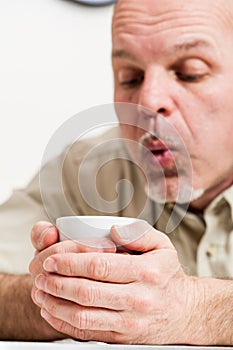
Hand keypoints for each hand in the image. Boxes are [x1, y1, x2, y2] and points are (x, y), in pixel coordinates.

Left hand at [31, 221, 204, 344]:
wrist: (185, 311)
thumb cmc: (168, 274)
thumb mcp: (162, 245)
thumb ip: (138, 233)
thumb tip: (112, 230)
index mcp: (145, 272)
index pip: (100, 266)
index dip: (71, 262)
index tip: (53, 258)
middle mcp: (138, 299)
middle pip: (87, 292)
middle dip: (58, 283)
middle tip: (41, 274)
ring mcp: (130, 322)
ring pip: (84, 316)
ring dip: (56, 304)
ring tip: (40, 292)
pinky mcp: (123, 338)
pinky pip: (88, 333)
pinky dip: (64, 323)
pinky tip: (51, 311)